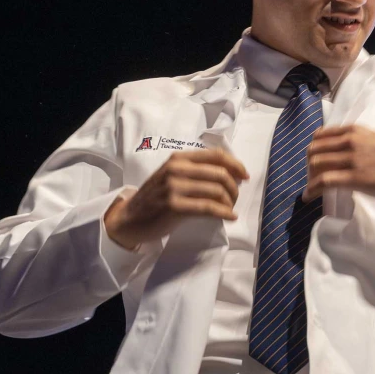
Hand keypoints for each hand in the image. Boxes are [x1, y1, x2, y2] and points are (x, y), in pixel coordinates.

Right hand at [105, 149, 248, 247]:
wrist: (130, 218)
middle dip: (234, 187)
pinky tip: (230, 217)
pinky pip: (209, 208)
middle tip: (235, 198)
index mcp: (178, 158)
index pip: (216, 155)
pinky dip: (224, 213)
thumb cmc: (156, 197)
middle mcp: (176, 169)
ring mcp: (174, 187)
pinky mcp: (175, 206)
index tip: (245, 176)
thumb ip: (195, 170)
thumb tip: (230, 173)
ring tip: (230, 208)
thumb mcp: (172, 175)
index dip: (236, 164)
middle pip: (220, 174)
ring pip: (217, 191)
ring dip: (230, 202)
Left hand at [302, 125, 374, 202]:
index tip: (315, 162)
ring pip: (315, 165)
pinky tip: (309, 197)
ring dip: (309, 179)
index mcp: (354, 130)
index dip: (314, 150)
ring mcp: (352, 159)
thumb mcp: (373, 139)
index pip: (320, 136)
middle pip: (314, 150)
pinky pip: (323, 181)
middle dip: (309, 165)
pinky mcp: (354, 178)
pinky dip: (312, 189)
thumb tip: (336, 151)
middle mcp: (350, 141)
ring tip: (312, 189)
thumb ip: (354, 141)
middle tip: (314, 178)